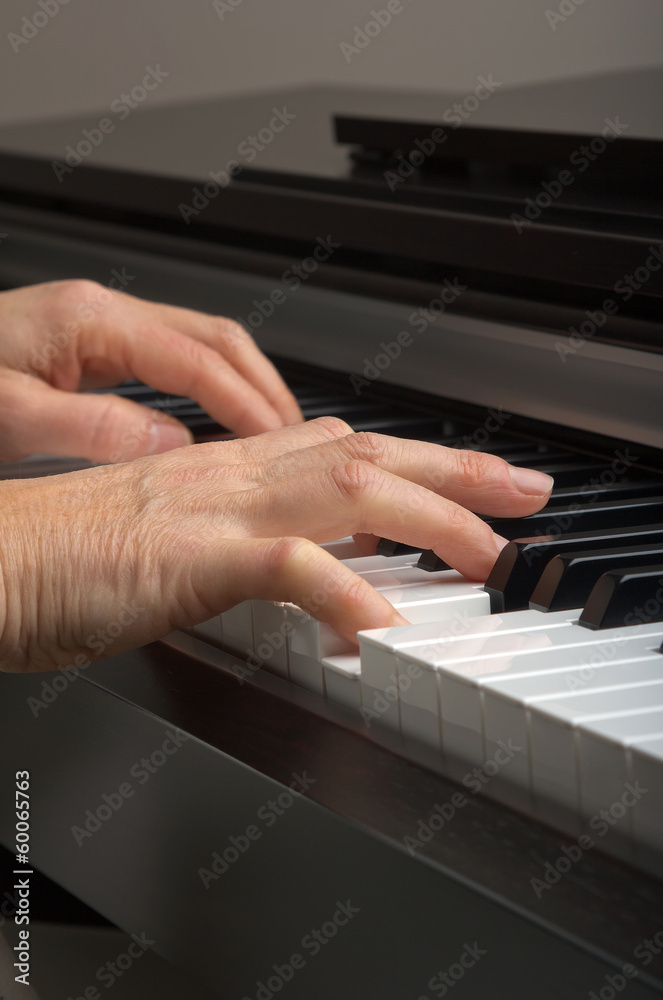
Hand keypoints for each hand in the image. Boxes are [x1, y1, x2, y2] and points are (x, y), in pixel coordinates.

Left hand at [0, 279, 301, 462]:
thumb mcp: (8, 414)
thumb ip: (90, 428)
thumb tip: (168, 445)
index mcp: (90, 321)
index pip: (197, 358)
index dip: (246, 402)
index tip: (279, 441)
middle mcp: (103, 314)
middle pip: (215, 338)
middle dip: (263, 386)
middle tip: (296, 437)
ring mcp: (100, 326)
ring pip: (200, 345)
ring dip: (242, 386)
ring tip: (270, 434)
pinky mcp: (91, 346)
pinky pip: (173, 360)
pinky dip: (209, 390)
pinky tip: (215, 424)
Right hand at [0, 418, 552, 671]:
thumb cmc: (63, 553)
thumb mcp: (176, 539)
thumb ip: (242, 544)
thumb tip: (304, 568)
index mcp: (228, 470)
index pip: (346, 449)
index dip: (420, 464)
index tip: (471, 481)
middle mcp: (232, 474)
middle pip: (370, 455)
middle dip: (460, 473)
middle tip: (527, 493)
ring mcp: (213, 509)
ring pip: (348, 491)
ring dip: (430, 520)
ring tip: (489, 555)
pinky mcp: (186, 556)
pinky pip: (282, 564)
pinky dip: (340, 591)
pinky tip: (382, 623)